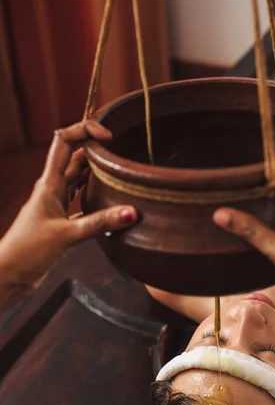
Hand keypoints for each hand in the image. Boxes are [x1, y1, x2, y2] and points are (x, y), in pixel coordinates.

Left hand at [0, 120, 136, 303]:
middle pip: (76, 157)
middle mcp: (53, 188)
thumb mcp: (67, 235)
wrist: (9, 274)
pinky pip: (81, 200)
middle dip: (97, 149)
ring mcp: (56, 204)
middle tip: (123, 152)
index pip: (64, 141)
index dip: (85, 130)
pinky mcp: (61, 221)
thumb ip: (100, 222)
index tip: (109, 137)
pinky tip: (112, 201)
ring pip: (80, 178)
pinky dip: (96, 196)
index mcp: (49, 182)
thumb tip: (132, 212)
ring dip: (98, 171)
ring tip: (122, 171)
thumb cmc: (28, 251)